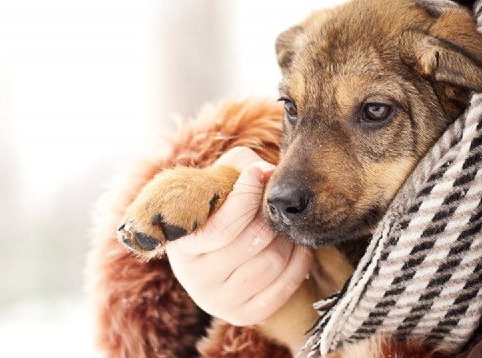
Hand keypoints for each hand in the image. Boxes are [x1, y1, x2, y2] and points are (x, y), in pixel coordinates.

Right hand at [166, 147, 313, 326]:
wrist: (217, 249)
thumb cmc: (218, 208)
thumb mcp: (218, 181)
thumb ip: (239, 166)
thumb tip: (265, 172)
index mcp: (182, 245)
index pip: (222, 228)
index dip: (247, 197)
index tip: (259, 174)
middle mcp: (195, 279)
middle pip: (253, 243)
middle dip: (272, 217)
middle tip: (276, 204)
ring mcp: (218, 302)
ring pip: (272, 263)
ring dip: (288, 238)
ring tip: (285, 223)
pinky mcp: (243, 315)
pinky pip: (284, 288)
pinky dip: (299, 262)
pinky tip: (296, 246)